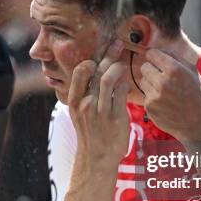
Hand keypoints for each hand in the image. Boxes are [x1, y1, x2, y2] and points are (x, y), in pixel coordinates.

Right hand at [68, 40, 129, 164]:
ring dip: (118, 67)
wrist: (97, 158)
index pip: (79, 72)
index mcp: (74, 101)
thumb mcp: (78, 113)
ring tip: (122, 64)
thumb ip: (83, 93)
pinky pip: (121, 93)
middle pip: (96, 71)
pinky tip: (126, 84)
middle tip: (118, 43)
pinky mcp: (116, 117)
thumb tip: (92, 72)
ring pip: (108, 79)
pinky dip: (125, 84)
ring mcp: (101, 111)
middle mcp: (86, 104)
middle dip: (108, 54)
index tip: (98, 54)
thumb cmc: (89, 133)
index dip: (89, 60)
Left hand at [140, 48, 200, 140]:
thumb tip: (156, 49)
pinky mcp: (149, 107)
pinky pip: (145, 95)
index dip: (154, 57)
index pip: (151, 54)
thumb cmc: (196, 94)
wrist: (197, 122)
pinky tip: (164, 102)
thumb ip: (174, 57)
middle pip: (144, 67)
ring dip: (150, 84)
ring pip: (143, 81)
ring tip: (165, 91)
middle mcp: (163, 82)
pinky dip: (152, 97)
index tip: (157, 61)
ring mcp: (154, 95)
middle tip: (161, 77)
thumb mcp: (192, 71)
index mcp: (174, 70)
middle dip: (151, 70)